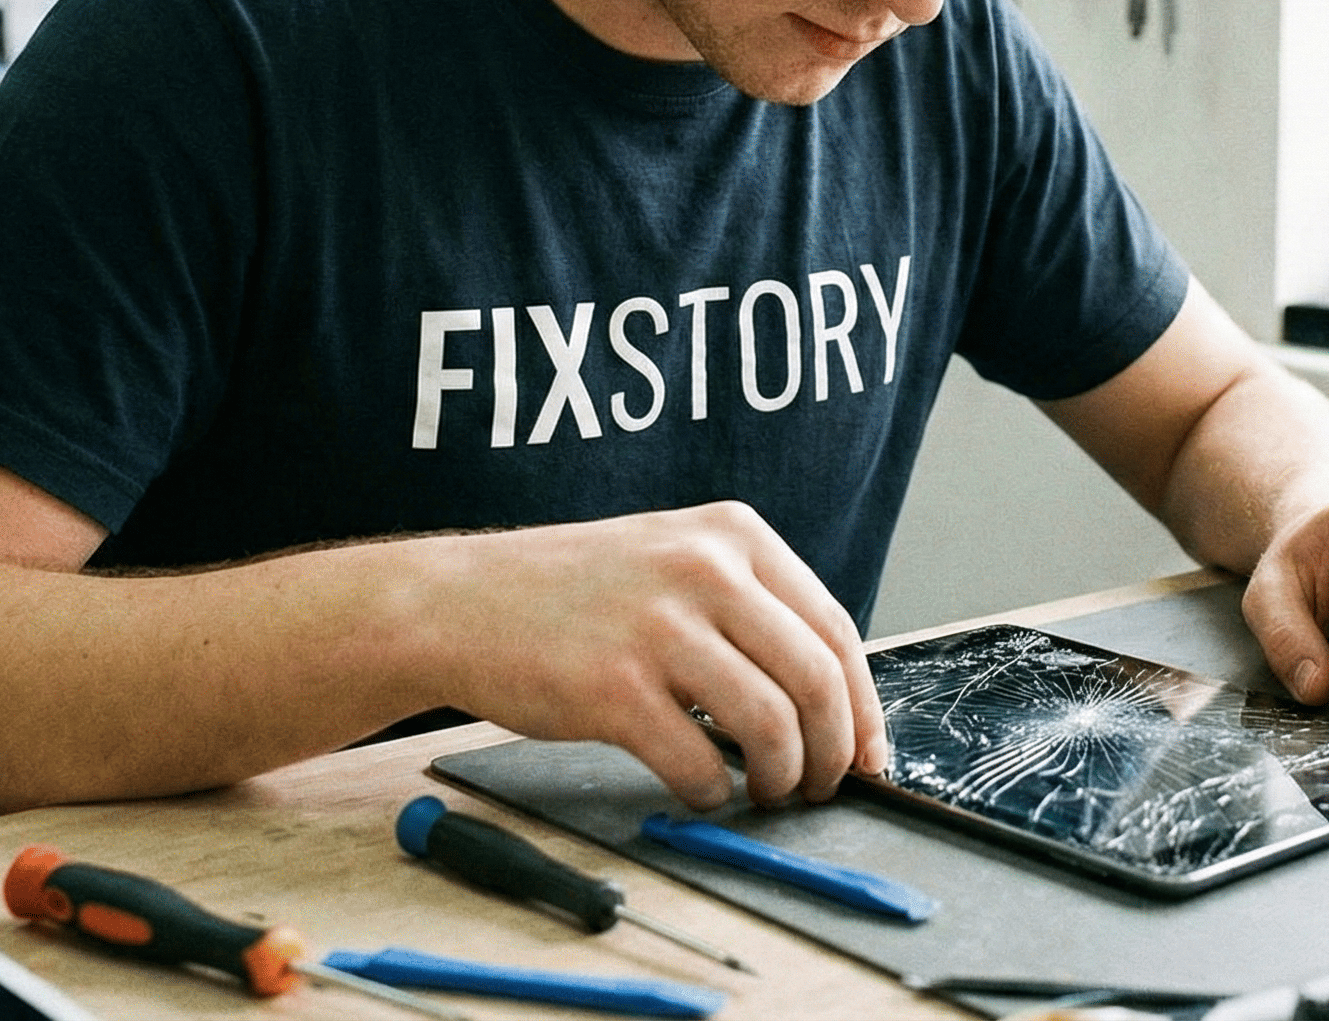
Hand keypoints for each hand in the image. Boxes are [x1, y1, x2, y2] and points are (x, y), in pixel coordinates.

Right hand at [420, 502, 887, 810]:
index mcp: (733, 535)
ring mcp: (659, 626)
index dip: (864, 706)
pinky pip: (698, 763)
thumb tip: (829, 701)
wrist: (461, 602)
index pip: (836, 630)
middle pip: (817, 680)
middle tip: (820, 786)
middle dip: (833, 752)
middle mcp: (705, 570)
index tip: (867, 753)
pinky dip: (709, 793)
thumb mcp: (674, 558)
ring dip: (779, 778)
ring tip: (762, 792)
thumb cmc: (573, 594)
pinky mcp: (614, 687)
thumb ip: (749, 607)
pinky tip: (695, 789)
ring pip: (771, 725)